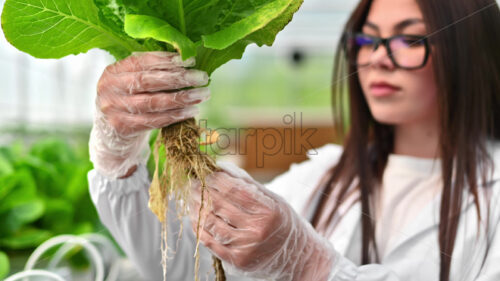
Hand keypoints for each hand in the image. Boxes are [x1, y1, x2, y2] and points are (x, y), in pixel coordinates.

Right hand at [89, 51, 209, 178]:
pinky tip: (192, 111)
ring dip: (182, 98)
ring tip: (202, 94)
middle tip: (202, 77)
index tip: (190, 60)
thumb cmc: (130, 102)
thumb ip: (151, 71)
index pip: (142, 62)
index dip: (167, 60)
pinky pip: (155, 121)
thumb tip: (187, 60)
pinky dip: (176, 115)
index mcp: (113, 71)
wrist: (112, 135)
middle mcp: (110, 89)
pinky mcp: (123, 128)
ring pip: (154, 102)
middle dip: (178, 78)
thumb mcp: (132, 82)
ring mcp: (114, 109)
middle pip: (148, 81)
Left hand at [188, 162, 337, 280]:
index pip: (233, 189)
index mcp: (268, 211)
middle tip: (192, 182)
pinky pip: (209, 241)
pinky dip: (198, 227)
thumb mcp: (272, 198)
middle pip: (219, 205)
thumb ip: (246, 183)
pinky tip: (194, 216)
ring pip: (210, 223)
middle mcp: (257, 230)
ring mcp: (245, 248)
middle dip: (201, 191)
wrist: (295, 256)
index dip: (215, 179)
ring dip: (195, 208)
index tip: (206, 172)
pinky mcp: (236, 261)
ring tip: (190, 198)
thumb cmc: (282, 222)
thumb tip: (220, 167)